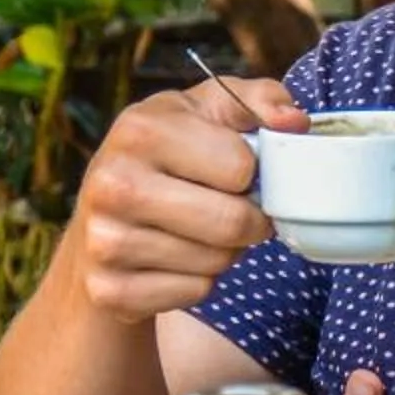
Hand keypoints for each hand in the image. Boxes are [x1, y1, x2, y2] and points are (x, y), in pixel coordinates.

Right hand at [71, 77, 306, 325]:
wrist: (99, 215)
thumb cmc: (168, 152)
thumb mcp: (207, 110)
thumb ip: (258, 100)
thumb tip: (294, 121)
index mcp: (140, 129)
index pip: (240, 166)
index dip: (252, 172)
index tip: (237, 172)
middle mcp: (113, 183)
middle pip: (233, 222)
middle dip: (249, 219)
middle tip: (235, 208)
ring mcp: (105, 241)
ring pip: (216, 262)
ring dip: (225, 251)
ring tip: (198, 229)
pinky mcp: (110, 290)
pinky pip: (194, 293)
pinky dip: (198, 281)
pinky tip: (174, 257)